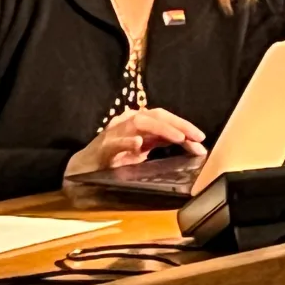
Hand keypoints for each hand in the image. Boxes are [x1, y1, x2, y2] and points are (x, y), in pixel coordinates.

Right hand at [65, 108, 207, 175]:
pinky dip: (127, 142)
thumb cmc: (114, 157)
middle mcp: (127, 122)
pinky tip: (138, 145)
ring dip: (161, 129)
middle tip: (196, 137)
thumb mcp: (142, 148)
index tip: (201, 138)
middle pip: (155, 115)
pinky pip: (115, 143)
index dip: (184, 124)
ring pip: (139, 123)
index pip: (164, 117)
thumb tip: (191, 143)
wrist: (83, 168)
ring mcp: (114, 133)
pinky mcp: (103, 148)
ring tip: (178, 137)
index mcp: (138, 122)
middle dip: (179, 124)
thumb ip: (162, 141)